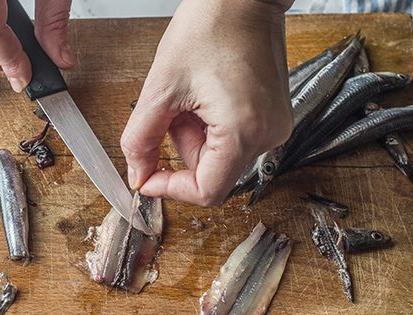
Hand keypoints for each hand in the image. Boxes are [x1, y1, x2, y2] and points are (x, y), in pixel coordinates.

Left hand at [120, 0, 293, 205]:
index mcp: (245, 132)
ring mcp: (274, 126)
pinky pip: (233, 139)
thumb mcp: (161, 88)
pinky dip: (209, 126)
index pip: (207, 191)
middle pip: (211, 172)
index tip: (147, 178)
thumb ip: (141, 139)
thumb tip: (138, 174)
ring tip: (191, 94)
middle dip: (181, 146)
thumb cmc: (210, 26)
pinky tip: (205, 94)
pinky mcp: (272, 116)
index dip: (171, 189)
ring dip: (194, 134)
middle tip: (172, 109)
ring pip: (219, 155)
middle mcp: (268, 135)